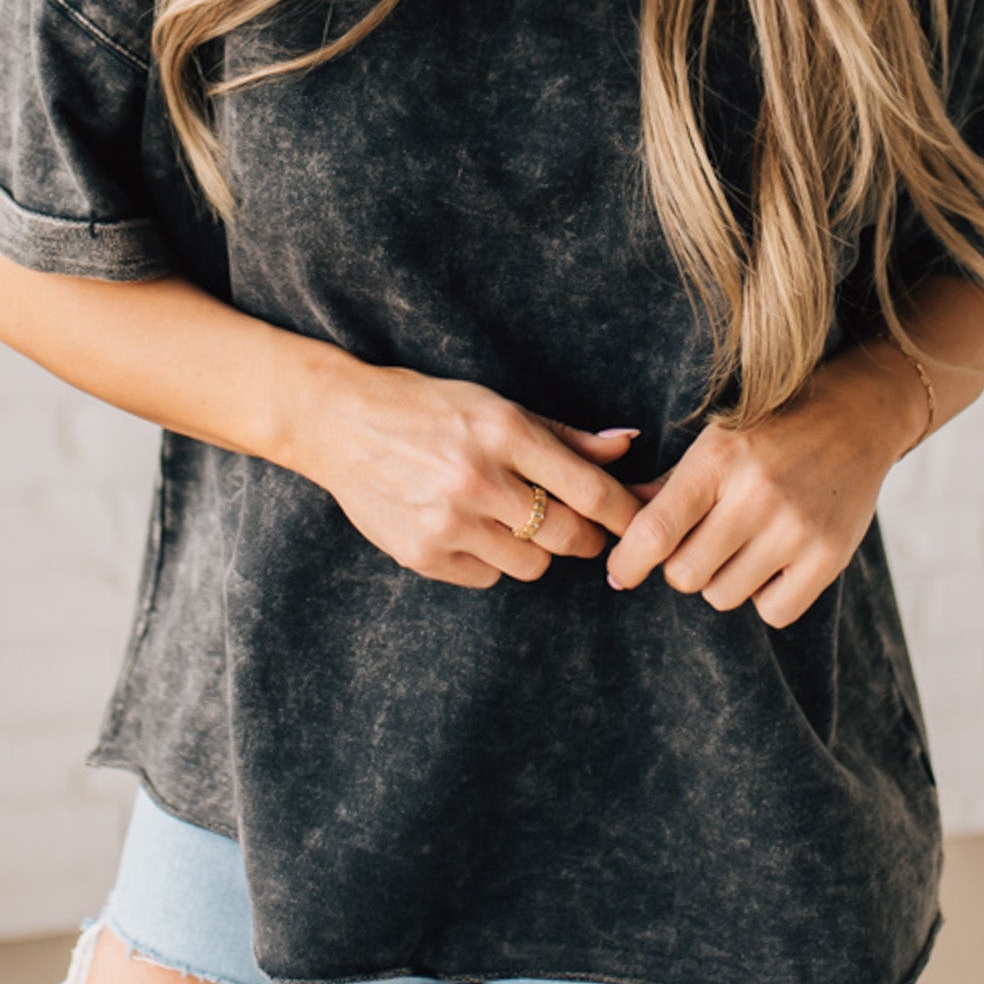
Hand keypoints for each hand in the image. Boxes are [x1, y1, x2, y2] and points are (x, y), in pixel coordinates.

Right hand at [291, 353, 645, 589]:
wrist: (341, 423)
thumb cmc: (429, 406)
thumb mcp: (497, 405)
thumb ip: (564, 433)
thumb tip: (627, 444)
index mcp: (504, 431)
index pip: (589, 489)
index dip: (625, 513)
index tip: (642, 524)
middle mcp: (478, 478)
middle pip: (567, 536)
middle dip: (587, 539)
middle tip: (585, 532)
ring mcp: (447, 522)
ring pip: (531, 565)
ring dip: (537, 550)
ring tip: (516, 523)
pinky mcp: (422, 555)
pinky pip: (487, 577)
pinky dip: (492, 561)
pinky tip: (472, 530)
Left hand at [604, 347, 918, 627]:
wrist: (854, 419)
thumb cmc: (769, 433)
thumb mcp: (713, 444)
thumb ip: (664, 487)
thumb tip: (612, 521)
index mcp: (717, 459)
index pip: (655, 531)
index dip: (627, 562)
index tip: (620, 573)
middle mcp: (756, 494)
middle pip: (684, 575)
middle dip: (682, 566)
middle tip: (701, 543)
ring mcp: (796, 527)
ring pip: (724, 596)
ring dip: (724, 580)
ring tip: (744, 544)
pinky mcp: (829, 556)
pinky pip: (773, 612)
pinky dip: (767, 596)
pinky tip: (774, 561)